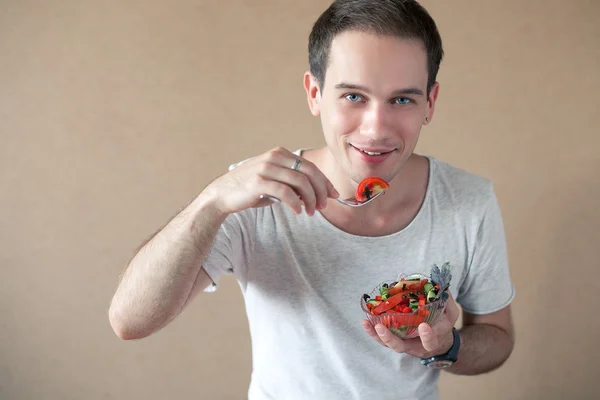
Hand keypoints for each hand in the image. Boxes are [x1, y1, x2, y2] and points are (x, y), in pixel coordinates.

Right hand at [205, 147, 338, 215]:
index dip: (324, 181)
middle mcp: (274, 157)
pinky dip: (295, 203)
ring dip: (310, 199)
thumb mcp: (274, 182)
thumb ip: (293, 184)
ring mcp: (266, 168)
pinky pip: (285, 192)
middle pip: (309, 172)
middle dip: (321, 190)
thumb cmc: (250, 190)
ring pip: (300, 182)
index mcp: (280, 153)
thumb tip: (317, 194)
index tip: (333, 194)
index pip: (310, 166)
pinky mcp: (259, 181)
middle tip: (324, 206)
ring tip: (312, 212)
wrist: (222, 194)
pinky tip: (298, 212)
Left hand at [361, 293, 459, 358]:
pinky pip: (382, 339)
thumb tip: (438, 285)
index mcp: (432, 340)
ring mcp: (404, 344)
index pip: (430, 341)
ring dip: (376, 335)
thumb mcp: (451, 314)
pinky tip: (365, 322)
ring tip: (365, 323)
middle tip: (380, 327)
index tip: (424, 326)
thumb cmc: (443, 325)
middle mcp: (415, 346)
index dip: (427, 336)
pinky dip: (372, 332)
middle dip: (390, 338)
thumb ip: (446, 301)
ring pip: (388, 344)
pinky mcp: (396, 340)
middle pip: (401, 347)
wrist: (439, 342)